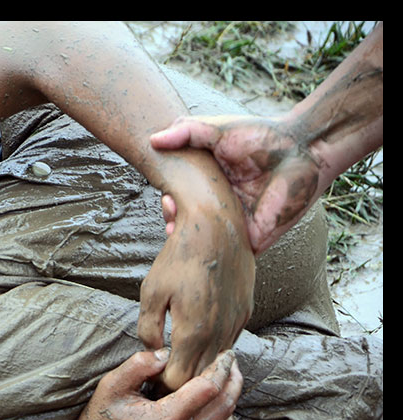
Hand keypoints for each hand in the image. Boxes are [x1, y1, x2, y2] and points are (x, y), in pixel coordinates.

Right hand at [60, 348, 241, 419]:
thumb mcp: (110, 388)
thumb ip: (138, 365)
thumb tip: (167, 354)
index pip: (209, 388)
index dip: (221, 367)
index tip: (225, 353)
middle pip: (225, 406)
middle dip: (233, 380)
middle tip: (231, 362)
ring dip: (230, 401)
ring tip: (225, 382)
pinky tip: (211, 407)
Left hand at [138, 176, 254, 391]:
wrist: (217, 227)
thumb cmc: (178, 257)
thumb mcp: (151, 292)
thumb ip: (149, 330)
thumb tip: (154, 352)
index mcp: (193, 332)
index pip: (179, 382)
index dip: (162, 385)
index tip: (150, 380)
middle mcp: (220, 333)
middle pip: (200, 379)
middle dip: (180, 381)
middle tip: (160, 376)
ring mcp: (236, 324)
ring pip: (217, 364)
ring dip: (199, 367)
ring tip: (178, 360)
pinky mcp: (245, 314)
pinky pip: (228, 344)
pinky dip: (213, 350)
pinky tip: (198, 342)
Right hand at [151, 114, 320, 253]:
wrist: (303, 150)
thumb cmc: (263, 136)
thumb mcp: (218, 130)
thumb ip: (186, 132)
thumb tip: (153, 140)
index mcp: (212, 185)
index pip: (181, 200)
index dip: (169, 202)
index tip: (166, 196)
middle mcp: (220, 207)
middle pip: (187, 223)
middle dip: (173, 220)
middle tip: (171, 208)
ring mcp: (234, 225)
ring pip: (202, 242)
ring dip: (186, 238)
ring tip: (178, 226)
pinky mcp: (250, 240)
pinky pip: (223, 254)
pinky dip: (208, 253)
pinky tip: (198, 243)